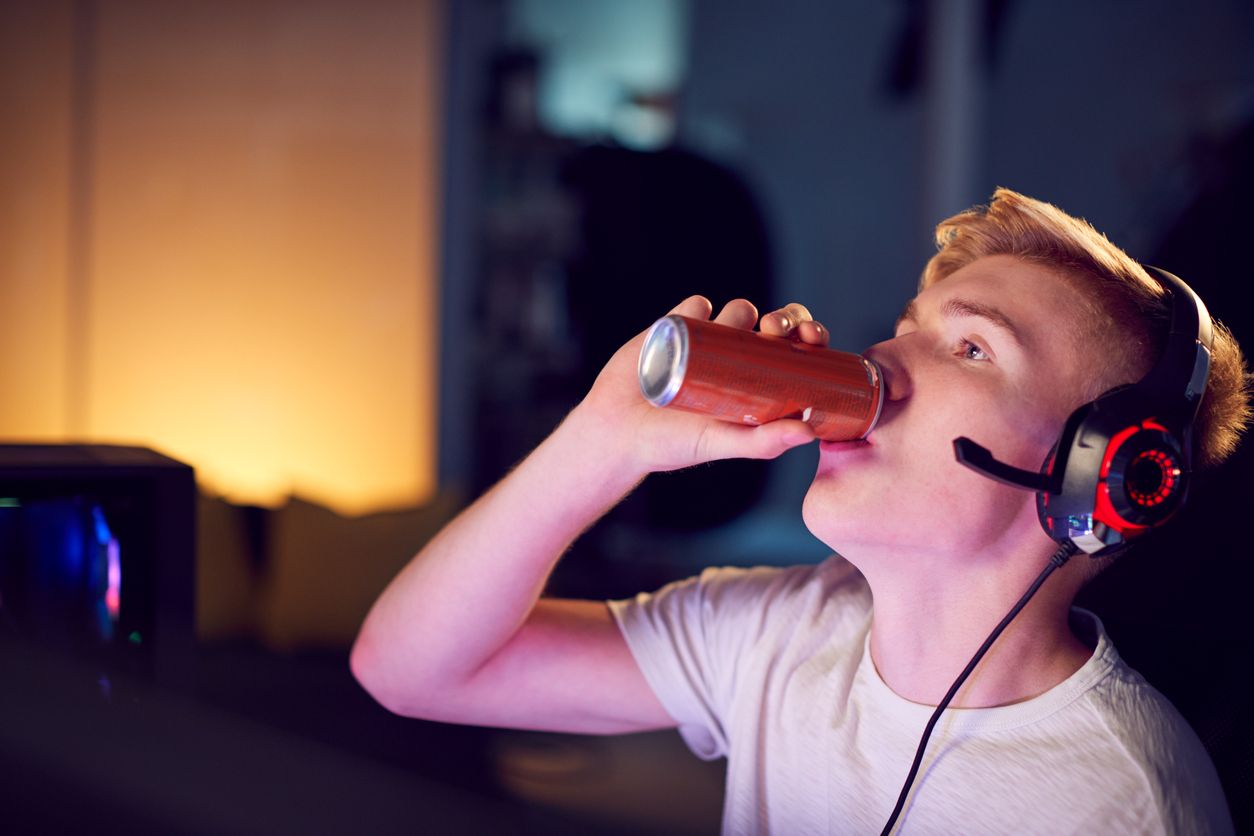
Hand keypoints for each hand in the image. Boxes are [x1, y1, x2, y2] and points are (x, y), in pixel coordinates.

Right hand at [570, 296, 830, 476]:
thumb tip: (809, 433)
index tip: (810, 339)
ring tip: (735, 328)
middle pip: (775, 325)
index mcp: (759, 385)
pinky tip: (700, 317)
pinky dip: (701, 305)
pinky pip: (696, 305)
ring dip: (743, 311)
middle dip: (783, 319)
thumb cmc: (670, 446)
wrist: (614, 431)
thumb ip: (761, 443)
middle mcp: (738, 360)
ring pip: (738, 311)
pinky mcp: (674, 327)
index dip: (810, 338)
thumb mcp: (719, 443)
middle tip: (772, 331)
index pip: (798, 352)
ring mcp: (707, 341)